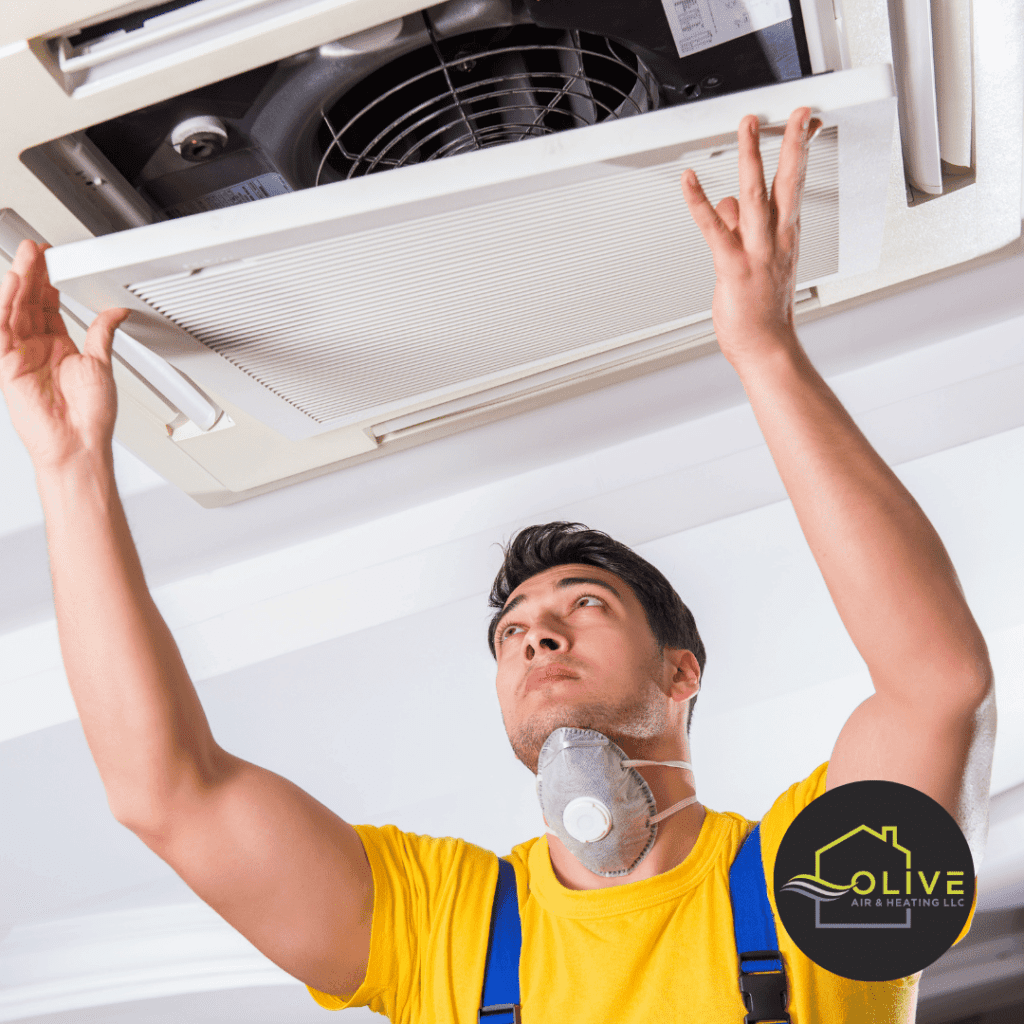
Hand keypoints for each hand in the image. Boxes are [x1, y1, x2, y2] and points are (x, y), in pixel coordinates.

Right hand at [0, 240, 129, 471]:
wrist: (80, 442)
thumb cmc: (90, 415)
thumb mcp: (101, 364)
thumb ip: (102, 333)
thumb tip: (116, 312)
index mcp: (59, 347)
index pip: (48, 306)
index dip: (49, 281)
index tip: (54, 259)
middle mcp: (37, 349)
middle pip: (29, 303)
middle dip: (32, 273)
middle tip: (37, 249)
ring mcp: (20, 356)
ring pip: (14, 311)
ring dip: (19, 282)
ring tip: (26, 257)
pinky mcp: (8, 366)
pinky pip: (2, 331)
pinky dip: (4, 306)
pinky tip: (10, 284)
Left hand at [681, 106, 821, 367]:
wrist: (767, 348)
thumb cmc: (764, 312)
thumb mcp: (760, 263)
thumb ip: (742, 229)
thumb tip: (726, 204)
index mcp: (786, 237)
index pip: (797, 184)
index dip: (803, 151)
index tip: (809, 123)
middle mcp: (776, 239)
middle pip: (788, 182)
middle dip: (793, 144)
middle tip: (797, 112)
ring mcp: (757, 252)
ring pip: (756, 196)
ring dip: (750, 158)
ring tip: (747, 127)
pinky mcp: (733, 267)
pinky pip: (714, 229)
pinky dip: (699, 203)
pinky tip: (688, 182)